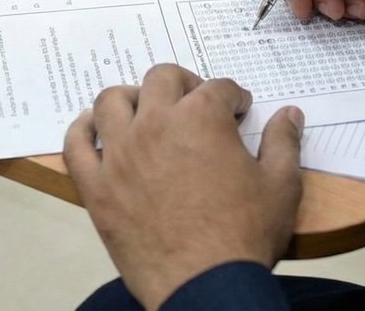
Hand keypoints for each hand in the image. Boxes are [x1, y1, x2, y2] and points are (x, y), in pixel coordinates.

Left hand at [63, 65, 303, 309]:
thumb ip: (283, 144)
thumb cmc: (244, 236)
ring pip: (111, 101)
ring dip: (130, 98)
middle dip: (183, 84)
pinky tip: (92, 128)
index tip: (238, 110)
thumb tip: (289, 115)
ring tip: (143, 110)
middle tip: (195, 102)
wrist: (205, 284)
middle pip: (160, 79)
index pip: (217, 88)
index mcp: (201, 119)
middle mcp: (154, 125)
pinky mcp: (96, 185)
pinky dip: (81, 130)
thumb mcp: (281, 187)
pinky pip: (75, 145)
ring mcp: (119, 154)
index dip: (233, 97)